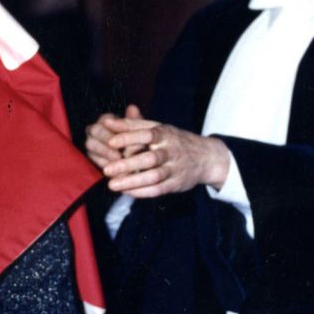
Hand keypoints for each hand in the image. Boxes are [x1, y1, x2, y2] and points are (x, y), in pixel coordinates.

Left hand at [86, 104, 228, 196]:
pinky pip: (158, 190)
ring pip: (154, 177)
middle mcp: (172, 151)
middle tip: (106, 169)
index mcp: (166, 134)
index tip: (111, 142)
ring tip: (112, 185)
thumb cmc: (174, 141)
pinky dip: (141, 192)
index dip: (129, 138)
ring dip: (132, 182)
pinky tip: (126, 192)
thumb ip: (132, 125)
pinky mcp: (176, 184)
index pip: (148, 134)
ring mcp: (175, 169)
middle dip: (127, 164)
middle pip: (150, 158)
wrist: (207, 158)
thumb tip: (107, 121)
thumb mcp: (158, 128)